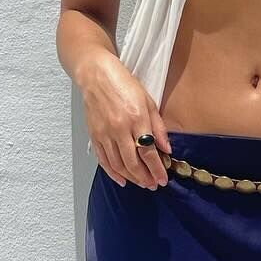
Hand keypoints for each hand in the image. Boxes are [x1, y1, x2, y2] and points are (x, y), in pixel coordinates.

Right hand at [82, 58, 170, 188]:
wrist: (96, 75)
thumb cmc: (124, 84)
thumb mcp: (148, 101)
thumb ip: (158, 127)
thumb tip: (166, 149)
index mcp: (137, 119)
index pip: (149, 152)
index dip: (157, 169)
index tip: (163, 179)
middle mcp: (120, 129)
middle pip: (133, 163)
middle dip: (145, 177)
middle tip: (153, 185)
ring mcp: (105, 133)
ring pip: (118, 165)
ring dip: (132, 178)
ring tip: (142, 183)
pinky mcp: (94, 135)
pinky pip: (104, 160)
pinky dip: (113, 173)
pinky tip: (122, 179)